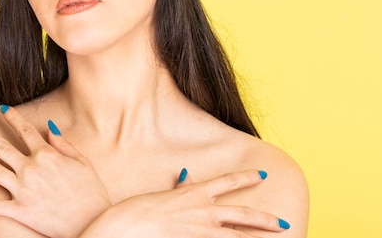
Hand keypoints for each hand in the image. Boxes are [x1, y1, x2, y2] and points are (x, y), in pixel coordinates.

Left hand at [0, 105, 110, 237]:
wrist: (93, 223)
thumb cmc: (91, 193)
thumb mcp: (83, 163)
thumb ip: (64, 144)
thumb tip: (49, 127)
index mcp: (47, 155)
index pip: (25, 130)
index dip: (13, 117)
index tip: (3, 107)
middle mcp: (31, 169)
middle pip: (0, 146)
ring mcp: (23, 190)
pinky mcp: (19, 211)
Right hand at [80, 169, 290, 237]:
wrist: (124, 228)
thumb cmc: (139, 210)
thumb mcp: (163, 195)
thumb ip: (181, 190)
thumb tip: (188, 178)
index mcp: (194, 194)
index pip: (227, 181)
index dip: (246, 177)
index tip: (261, 174)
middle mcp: (202, 211)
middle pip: (242, 214)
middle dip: (266, 220)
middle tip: (283, 224)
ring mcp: (200, 231)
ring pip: (237, 236)